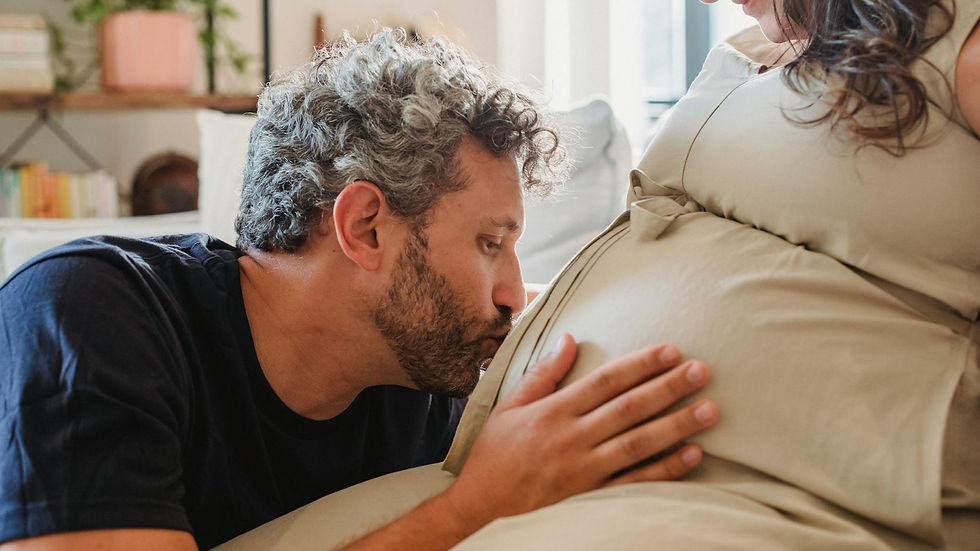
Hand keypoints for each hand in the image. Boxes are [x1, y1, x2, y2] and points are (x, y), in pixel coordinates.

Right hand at [441, 333, 718, 532]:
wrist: (481, 502)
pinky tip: (692, 455)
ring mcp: (584, 469)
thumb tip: (569, 338)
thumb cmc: (495, 451)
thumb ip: (544, 373)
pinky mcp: (591, 495)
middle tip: (701, 371)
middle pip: (629, 408)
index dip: (640, 364)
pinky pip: (635, 481)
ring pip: (638, 443)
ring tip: (709, 410)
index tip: (670, 350)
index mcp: (554, 411)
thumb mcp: (510, 405)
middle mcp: (572, 437)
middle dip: (668, 388)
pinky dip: (665, 469)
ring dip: (676, 426)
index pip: (606, 381)